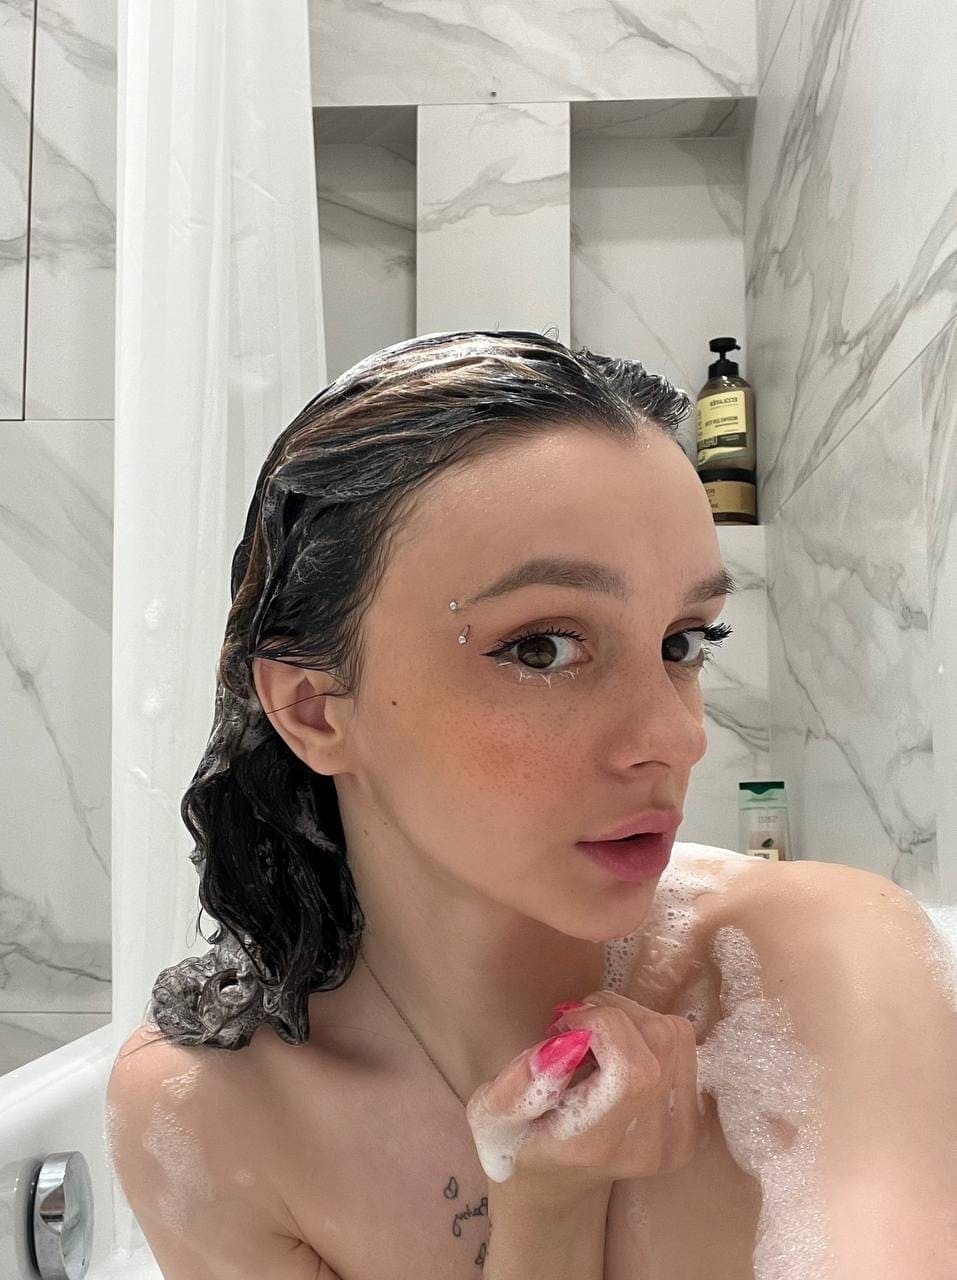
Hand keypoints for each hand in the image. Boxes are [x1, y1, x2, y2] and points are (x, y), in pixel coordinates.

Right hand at [465, 988, 700, 1205]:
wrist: (557, 1185)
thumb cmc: (519, 1143)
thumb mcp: (491, 1116)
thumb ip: (513, 1084)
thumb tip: (559, 1044)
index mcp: (597, 1146)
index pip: (634, 1070)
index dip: (605, 1024)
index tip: (566, 1025)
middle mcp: (648, 1147)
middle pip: (660, 1039)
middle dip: (615, 1012)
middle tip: (577, 1026)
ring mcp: (678, 1141)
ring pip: (676, 1035)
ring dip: (633, 1019)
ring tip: (597, 1039)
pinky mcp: (693, 1127)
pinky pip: (686, 1050)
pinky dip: (650, 1035)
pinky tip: (620, 1055)